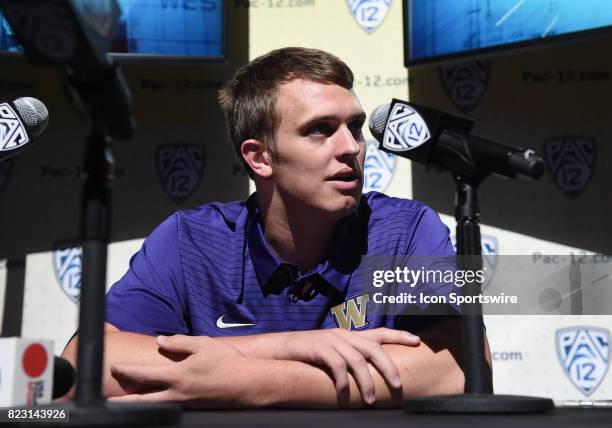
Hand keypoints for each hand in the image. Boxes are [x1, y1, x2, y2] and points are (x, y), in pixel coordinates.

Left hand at [108, 335, 247, 403]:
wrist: (248, 383)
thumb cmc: (227, 362)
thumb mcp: (203, 344)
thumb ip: (179, 342)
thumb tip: (160, 340)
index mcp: (177, 375)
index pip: (144, 374)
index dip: (127, 371)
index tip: (114, 367)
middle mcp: (177, 393)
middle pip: (143, 401)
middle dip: (124, 401)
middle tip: (109, 401)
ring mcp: (186, 403)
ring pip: (156, 406)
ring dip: (140, 405)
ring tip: (128, 403)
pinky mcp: (195, 407)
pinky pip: (171, 406)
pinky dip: (159, 404)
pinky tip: (158, 399)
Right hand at [246, 328, 419, 404]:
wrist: (278, 349)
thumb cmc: (308, 356)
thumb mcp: (332, 353)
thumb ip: (349, 360)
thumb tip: (368, 379)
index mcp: (350, 336)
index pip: (379, 333)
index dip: (399, 336)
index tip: (417, 341)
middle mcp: (344, 335)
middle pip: (374, 348)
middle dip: (388, 366)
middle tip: (398, 386)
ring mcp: (331, 340)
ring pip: (357, 360)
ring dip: (366, 382)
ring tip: (370, 401)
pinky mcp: (318, 348)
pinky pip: (336, 365)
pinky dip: (343, 382)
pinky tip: (344, 395)